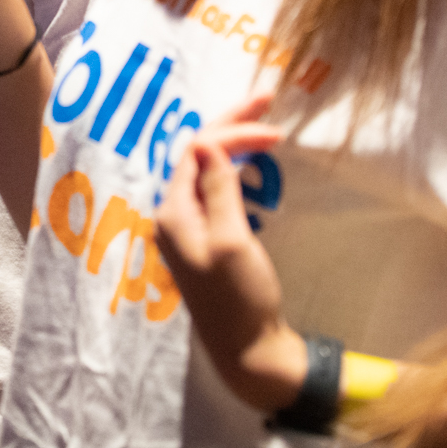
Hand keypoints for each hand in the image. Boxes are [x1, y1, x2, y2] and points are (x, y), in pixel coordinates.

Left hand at [155, 97, 304, 411]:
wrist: (247, 350)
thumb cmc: (239, 297)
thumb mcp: (232, 240)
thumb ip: (218, 191)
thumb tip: (207, 144)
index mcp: (172, 213)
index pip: (196, 151)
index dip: (232, 131)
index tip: (275, 125)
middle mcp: (172, 216)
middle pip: (197, 154)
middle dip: (230, 125)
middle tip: (266, 98)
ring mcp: (186, 229)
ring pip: (205, 170)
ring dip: (232, 144)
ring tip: (263, 124)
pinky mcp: (204, 240)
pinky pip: (212, 190)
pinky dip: (233, 170)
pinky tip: (250, 164)